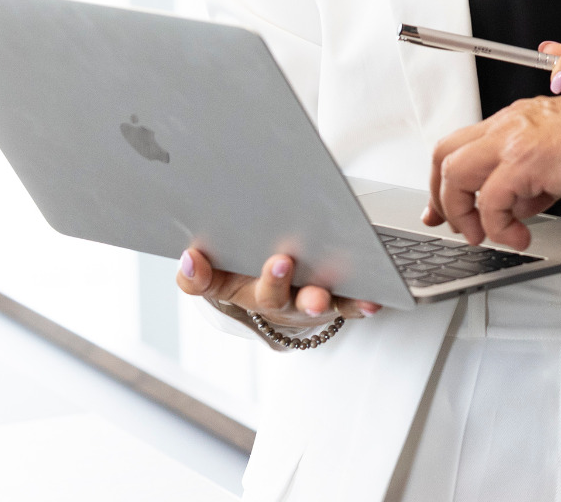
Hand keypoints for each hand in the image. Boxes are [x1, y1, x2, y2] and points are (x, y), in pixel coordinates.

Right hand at [174, 248, 380, 325]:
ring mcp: (303, 302)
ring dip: (315, 300)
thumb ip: (200, 270)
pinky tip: (371, 300)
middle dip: (273, 282)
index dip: (199, 275)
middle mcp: (271, 299)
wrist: (282, 293)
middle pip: (269, 297)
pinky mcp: (334, 302)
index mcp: (236, 286)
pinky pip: (347, 305)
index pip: (211, 283)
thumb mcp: (221, 270)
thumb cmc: (249, 272)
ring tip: (320, 296)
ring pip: (309, 304)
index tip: (195, 256)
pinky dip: (358, 304)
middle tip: (279, 261)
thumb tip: (190, 257)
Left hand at [426, 92, 560, 249]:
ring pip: (455, 172)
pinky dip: (499, 227)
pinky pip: (490, 201)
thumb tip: (517, 205)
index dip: (446, 180)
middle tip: (456, 226)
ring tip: (486, 235)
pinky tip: (520, 237)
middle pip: (445, 154)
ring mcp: (514, 138)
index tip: (443, 207)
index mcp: (517, 119)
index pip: (463, 144)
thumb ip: (533, 176)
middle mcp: (510, 123)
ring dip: (463, 212)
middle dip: (442, 196)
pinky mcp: (525, 159)